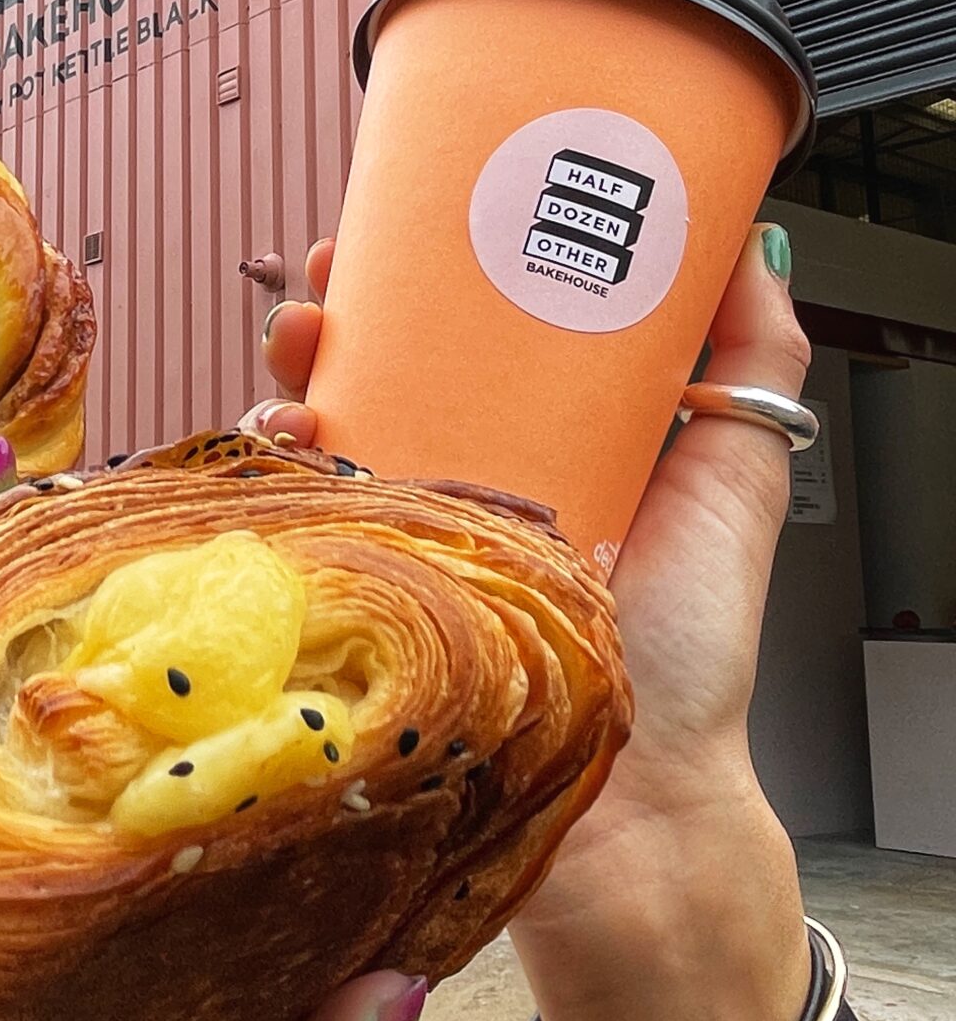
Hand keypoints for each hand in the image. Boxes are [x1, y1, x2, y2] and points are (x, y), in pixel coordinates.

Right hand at [251, 228, 814, 1020]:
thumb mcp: (735, 481)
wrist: (633, 809)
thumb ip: (752, 362)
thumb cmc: (688, 656)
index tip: (405, 211)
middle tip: (325, 275)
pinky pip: (291, 515)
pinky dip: (269, 466)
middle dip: (335, 306)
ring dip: (290, 374)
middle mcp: (461, 477)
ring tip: (297, 346)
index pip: (466, 328)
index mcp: (542, 437)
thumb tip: (751, 240)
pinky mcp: (362, 595)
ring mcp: (403, 538)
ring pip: (318, 429)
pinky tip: (284, 437)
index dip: (425, 264)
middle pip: (376, 367)